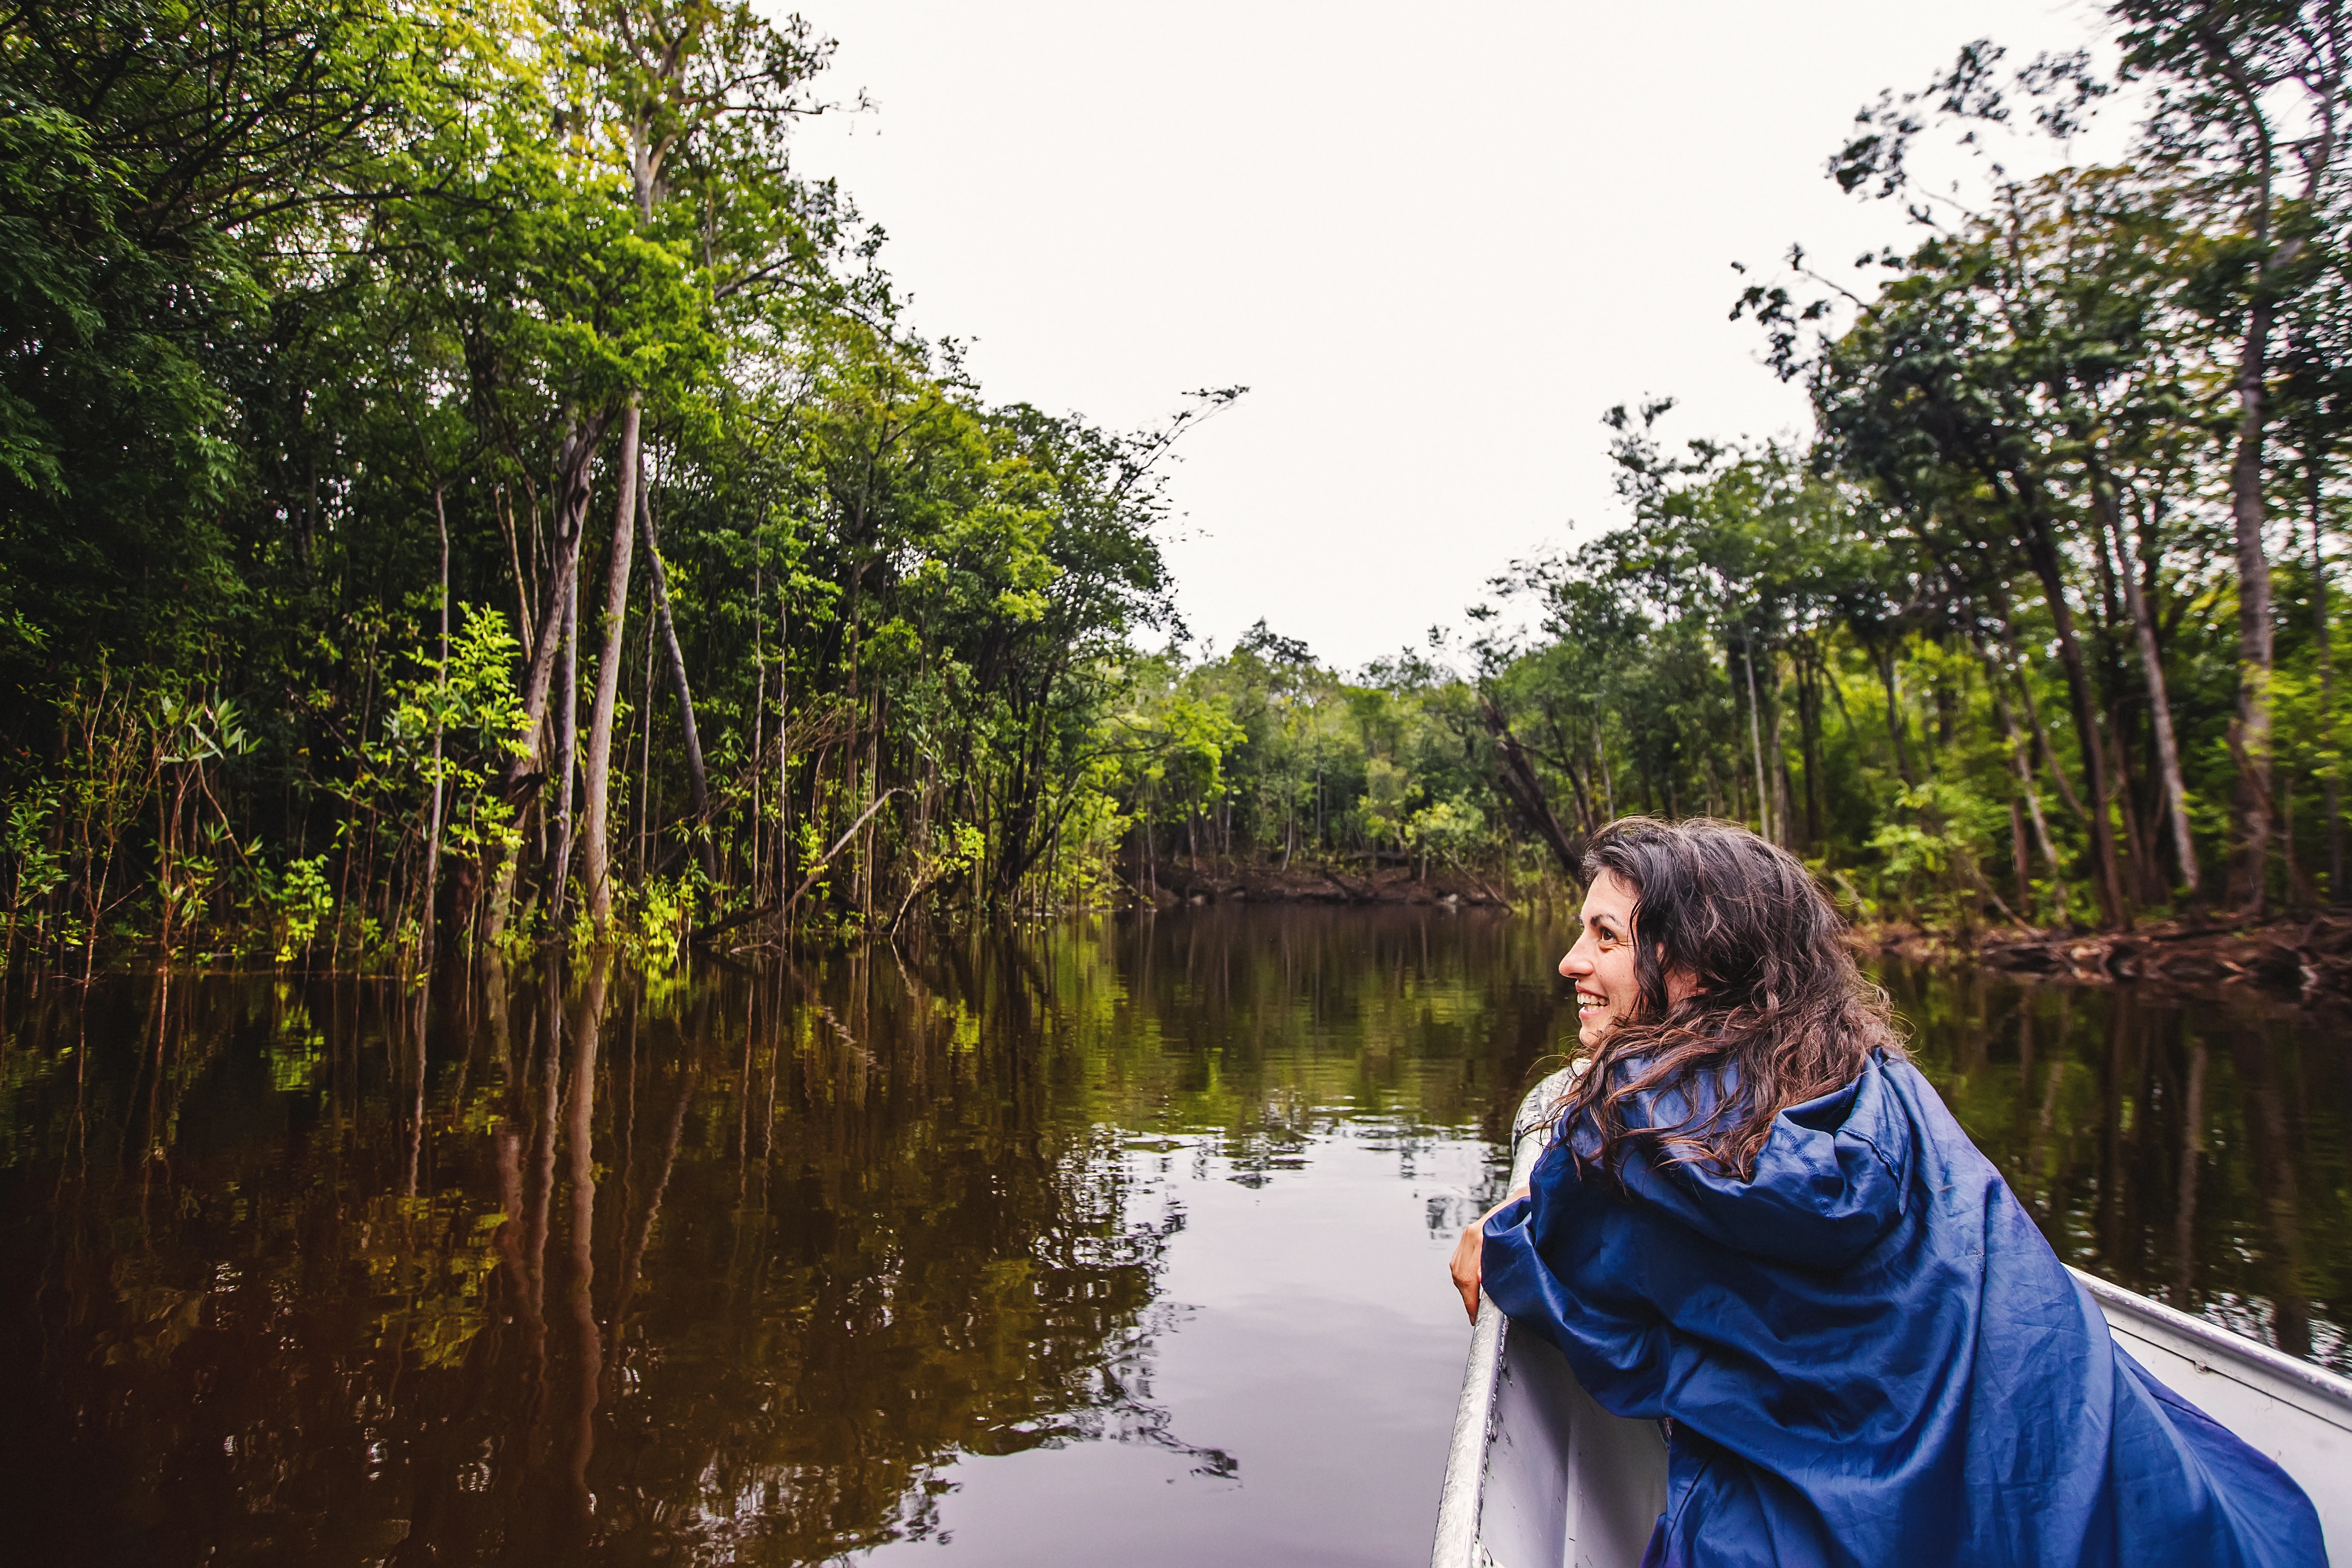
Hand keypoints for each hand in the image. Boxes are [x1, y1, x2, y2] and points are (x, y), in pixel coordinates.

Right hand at [1449, 1186, 1528, 1322]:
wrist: (1527, 1196)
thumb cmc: (1530, 1216)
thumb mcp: (1524, 1236)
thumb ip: (1509, 1257)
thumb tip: (1486, 1280)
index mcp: (1481, 1236)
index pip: (1468, 1276)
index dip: (1471, 1300)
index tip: (1476, 1315)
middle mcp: (1471, 1234)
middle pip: (1459, 1275)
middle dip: (1467, 1299)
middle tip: (1475, 1316)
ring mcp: (1468, 1235)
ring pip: (1456, 1269)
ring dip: (1464, 1289)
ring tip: (1475, 1306)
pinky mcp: (1469, 1237)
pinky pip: (1459, 1262)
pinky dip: (1464, 1278)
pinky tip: (1475, 1288)